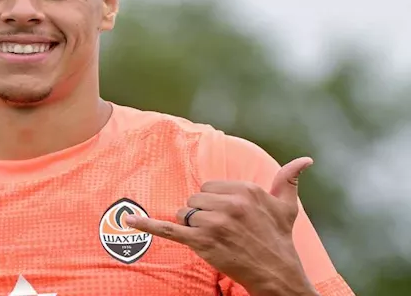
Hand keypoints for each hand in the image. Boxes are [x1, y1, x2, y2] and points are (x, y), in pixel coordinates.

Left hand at [126, 157, 317, 294]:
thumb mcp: (286, 207)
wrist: (278, 274)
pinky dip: (148, 224)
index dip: (215, 202)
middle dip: (203, 213)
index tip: (229, 216)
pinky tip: (129, 219)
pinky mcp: (201, 242)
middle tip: (222, 230)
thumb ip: (288, 181)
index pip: (210, 186)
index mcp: (246, 189)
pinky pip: (169, 229)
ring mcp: (214, 223)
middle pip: (195, 198)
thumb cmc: (279, 240)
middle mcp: (230, 203)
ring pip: (185, 213)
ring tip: (215, 239)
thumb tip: (305, 160)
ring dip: (193, 226)